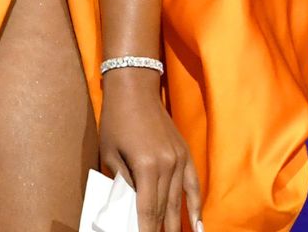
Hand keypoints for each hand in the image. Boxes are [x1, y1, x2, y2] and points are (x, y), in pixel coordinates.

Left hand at [98, 72, 202, 231]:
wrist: (134, 90)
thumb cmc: (116, 121)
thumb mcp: (110, 153)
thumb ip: (123, 181)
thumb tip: (131, 204)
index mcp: (145, 167)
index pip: (148, 210)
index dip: (146, 230)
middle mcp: (167, 166)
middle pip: (165, 209)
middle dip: (161, 229)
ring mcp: (180, 160)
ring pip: (179, 201)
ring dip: (176, 224)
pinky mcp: (186, 155)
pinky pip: (193, 187)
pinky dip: (195, 207)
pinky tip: (197, 225)